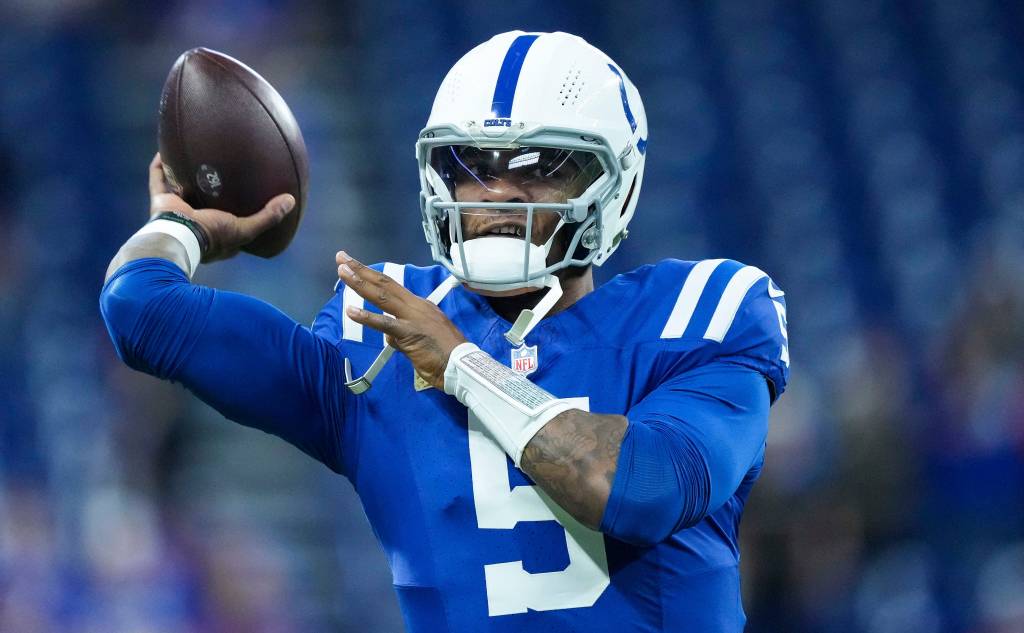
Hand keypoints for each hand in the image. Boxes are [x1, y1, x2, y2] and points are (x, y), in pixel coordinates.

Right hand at [148, 153, 294, 261]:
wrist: (178, 236)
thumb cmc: (213, 236)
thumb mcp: (245, 229)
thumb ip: (268, 217)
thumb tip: (291, 200)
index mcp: (215, 234)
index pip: (230, 223)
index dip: (238, 212)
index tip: (247, 197)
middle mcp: (195, 222)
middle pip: (203, 201)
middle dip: (209, 188)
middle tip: (219, 170)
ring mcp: (176, 212)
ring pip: (180, 189)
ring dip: (184, 175)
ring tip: (193, 156)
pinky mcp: (160, 202)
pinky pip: (158, 179)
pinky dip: (160, 166)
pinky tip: (166, 150)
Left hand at [336, 251, 467, 389]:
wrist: (463, 366)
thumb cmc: (446, 355)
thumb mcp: (423, 338)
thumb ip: (404, 334)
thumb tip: (390, 336)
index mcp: (420, 306)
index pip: (392, 286)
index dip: (373, 275)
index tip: (356, 265)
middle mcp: (416, 306)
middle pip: (385, 284)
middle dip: (362, 270)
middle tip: (342, 258)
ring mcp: (412, 318)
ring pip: (382, 297)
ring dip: (360, 284)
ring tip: (343, 272)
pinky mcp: (409, 334)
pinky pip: (386, 324)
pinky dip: (367, 317)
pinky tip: (351, 311)